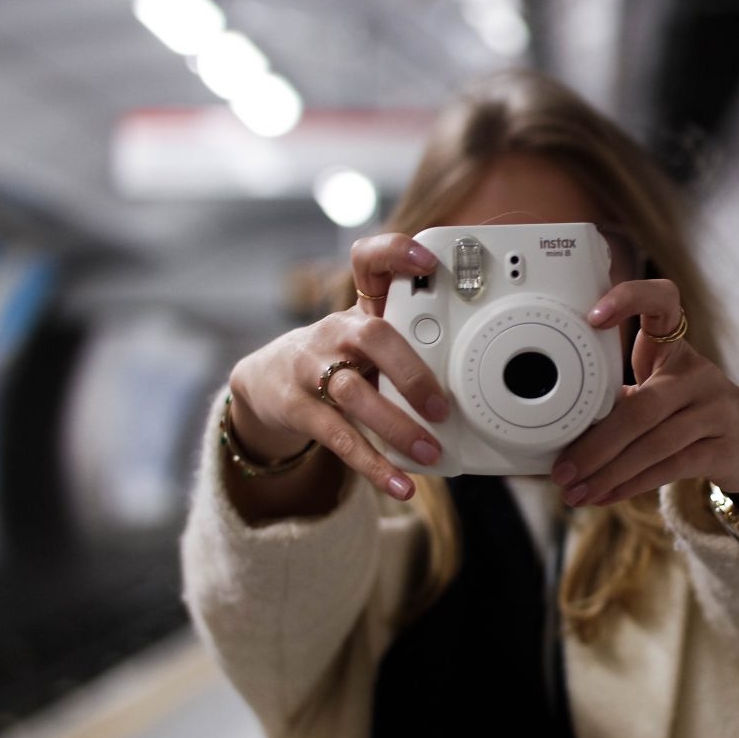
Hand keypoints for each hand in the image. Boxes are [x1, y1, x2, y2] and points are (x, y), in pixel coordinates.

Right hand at [227, 233, 450, 501]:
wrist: (266, 381)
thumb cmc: (337, 357)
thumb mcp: (366, 339)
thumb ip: (412, 348)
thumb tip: (472, 387)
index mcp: (360, 309)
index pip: (369, 262)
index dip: (395, 254)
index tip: (427, 259)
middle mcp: (336, 332)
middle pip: (373, 337)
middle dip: (411, 371)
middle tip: (442, 406)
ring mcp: (312, 368)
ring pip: (354, 393)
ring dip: (396, 426)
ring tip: (429, 452)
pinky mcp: (297, 408)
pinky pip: (338, 437)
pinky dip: (373, 464)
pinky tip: (400, 483)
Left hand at [549, 279, 738, 508]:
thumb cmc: (693, 410)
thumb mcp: (663, 389)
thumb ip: (623, 397)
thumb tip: (564, 430)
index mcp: (675, 347)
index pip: (662, 302)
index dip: (629, 299)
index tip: (592, 317)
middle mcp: (697, 374)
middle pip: (642, 405)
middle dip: (595, 443)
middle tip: (561, 469)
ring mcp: (715, 410)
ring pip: (654, 444)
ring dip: (608, 473)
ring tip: (575, 492)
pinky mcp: (725, 448)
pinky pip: (671, 468)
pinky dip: (631, 485)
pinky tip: (604, 496)